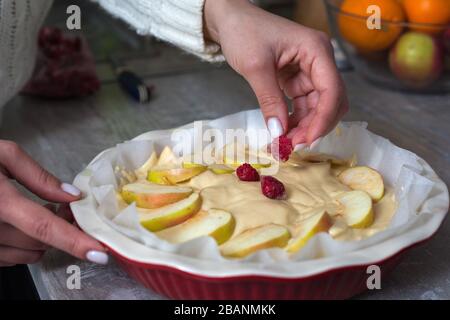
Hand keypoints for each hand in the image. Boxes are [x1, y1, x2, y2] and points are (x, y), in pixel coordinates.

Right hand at [0, 140, 106, 265]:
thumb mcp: (2, 155)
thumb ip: (38, 176)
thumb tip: (71, 196)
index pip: (43, 227)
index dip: (74, 241)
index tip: (99, 253)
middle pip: (41, 242)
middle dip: (58, 228)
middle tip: (60, 208)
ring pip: (29, 253)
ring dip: (41, 238)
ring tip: (32, 212)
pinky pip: (12, 258)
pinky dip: (24, 245)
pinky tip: (17, 225)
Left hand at [204, 0, 348, 146]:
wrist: (230, 20)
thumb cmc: (243, 32)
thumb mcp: (255, 67)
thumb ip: (269, 101)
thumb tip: (279, 133)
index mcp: (316, 50)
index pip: (331, 90)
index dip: (323, 119)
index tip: (307, 141)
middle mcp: (318, 61)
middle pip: (330, 101)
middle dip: (315, 126)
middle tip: (293, 146)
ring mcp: (309, 71)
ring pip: (317, 107)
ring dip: (304, 127)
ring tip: (284, 143)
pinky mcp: (297, 80)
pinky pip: (303, 106)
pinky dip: (295, 121)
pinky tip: (283, 132)